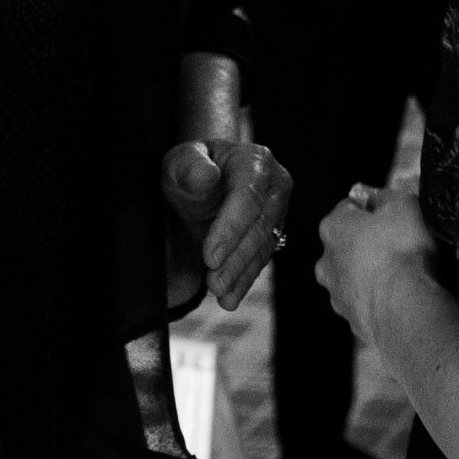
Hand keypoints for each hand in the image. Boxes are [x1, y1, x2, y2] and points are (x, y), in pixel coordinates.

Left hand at [161, 138, 291, 310]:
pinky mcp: (273, 233)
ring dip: (241, 273)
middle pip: (260, 225)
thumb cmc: (190, 170)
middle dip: (236, 257)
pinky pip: (260, 260)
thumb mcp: (180, 163)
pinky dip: (244, 280)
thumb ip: (190, 167)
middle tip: (214, 283)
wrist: (201, 184)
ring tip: (219, 293)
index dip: (230, 228)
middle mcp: (275, 185)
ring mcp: (278, 211)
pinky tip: (230, 297)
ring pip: (263, 247)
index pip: (248, 197)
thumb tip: (206, 175)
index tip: (210, 255)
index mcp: (256, 161)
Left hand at [316, 179, 436, 344]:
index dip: (373, 207)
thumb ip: (385, 195)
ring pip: (353, 274)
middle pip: (347, 243)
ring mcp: (337, 294)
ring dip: (371, 270)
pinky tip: (400, 294)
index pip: (349, 206)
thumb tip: (375, 196)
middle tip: (399, 242)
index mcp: (332, 227)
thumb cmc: (402, 249)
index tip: (393, 213)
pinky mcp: (352, 320)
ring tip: (402, 271)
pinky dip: (378, 296)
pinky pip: (365, 300)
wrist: (405, 307)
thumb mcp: (403, 204)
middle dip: (368, 241)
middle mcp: (326, 261)